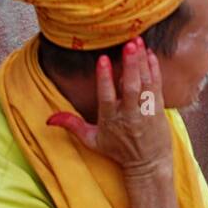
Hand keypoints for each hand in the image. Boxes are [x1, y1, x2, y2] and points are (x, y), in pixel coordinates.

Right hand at [47, 38, 179, 207]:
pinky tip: (151, 56)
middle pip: (130, 86)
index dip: (105, 78)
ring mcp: (146, 111)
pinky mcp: (159, 109)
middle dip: (130, 64)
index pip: (106, 96)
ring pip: (145, 83)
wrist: (148, 164)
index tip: (103, 59)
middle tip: (129, 44)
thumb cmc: (119, 151)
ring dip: (143, 62)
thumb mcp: (92, 141)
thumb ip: (72, 126)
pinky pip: (157, 87)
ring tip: (139, 43)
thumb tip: (48, 119)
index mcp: (111, 119)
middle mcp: (129, 114)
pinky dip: (155, 70)